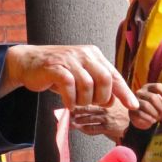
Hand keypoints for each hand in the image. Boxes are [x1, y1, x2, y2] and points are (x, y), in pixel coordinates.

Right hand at [3, 44, 137, 109]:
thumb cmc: (59, 72)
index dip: (125, 92)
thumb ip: (97, 85)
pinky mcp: (55, 67)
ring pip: (87, 85)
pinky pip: (69, 85)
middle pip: (105, 79)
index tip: (133, 106)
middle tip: (92, 103)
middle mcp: (84, 54)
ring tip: (76, 102)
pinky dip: (70, 99)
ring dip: (83, 100)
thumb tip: (113, 100)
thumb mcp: (82, 75)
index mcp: (94, 55)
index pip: (114, 75)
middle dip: (101, 98)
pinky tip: (68, 104)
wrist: (28, 62)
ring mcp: (69, 59)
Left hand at [71, 99, 129, 140]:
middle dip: (75, 110)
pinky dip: (84, 128)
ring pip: (87, 118)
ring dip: (77, 120)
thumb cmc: (123, 112)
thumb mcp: (115, 100)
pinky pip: (92, 129)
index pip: (90, 95)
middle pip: (86, 107)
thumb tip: (84, 96)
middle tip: (67, 112)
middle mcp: (107, 107)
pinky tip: (80, 128)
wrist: (137, 124)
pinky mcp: (108, 128)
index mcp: (108, 97)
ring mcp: (107, 118)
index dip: (78, 98)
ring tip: (70, 121)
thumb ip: (102, 97)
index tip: (71, 100)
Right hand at [130, 83, 161, 129]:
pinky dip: (149, 118)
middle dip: (161, 107)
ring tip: (159, 117)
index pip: (158, 87)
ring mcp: (134, 101)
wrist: (145, 119)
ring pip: (146, 105)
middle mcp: (141, 91)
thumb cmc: (157, 108)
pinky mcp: (131, 110)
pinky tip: (153, 121)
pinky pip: (140, 114)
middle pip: (152, 97)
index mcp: (150, 87)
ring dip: (155, 113)